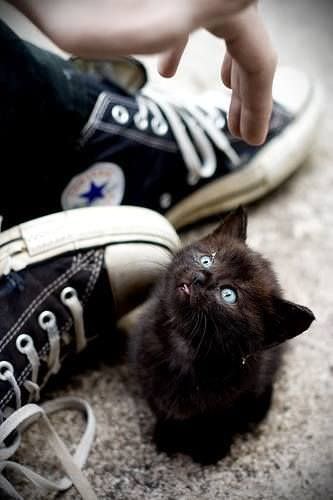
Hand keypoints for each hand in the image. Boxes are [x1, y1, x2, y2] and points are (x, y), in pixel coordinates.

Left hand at [11, 0, 275, 144]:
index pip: (259, 58)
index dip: (260, 105)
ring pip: (221, 31)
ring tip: (224, 102)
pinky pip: (191, 16)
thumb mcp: (150, 28)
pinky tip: (169, 70)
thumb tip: (243, 7)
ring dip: (224, 69)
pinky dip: (188, 45)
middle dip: (245, 93)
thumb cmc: (84, 4)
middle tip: (242, 132)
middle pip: (245, 43)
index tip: (253, 141)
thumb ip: (196, 31)